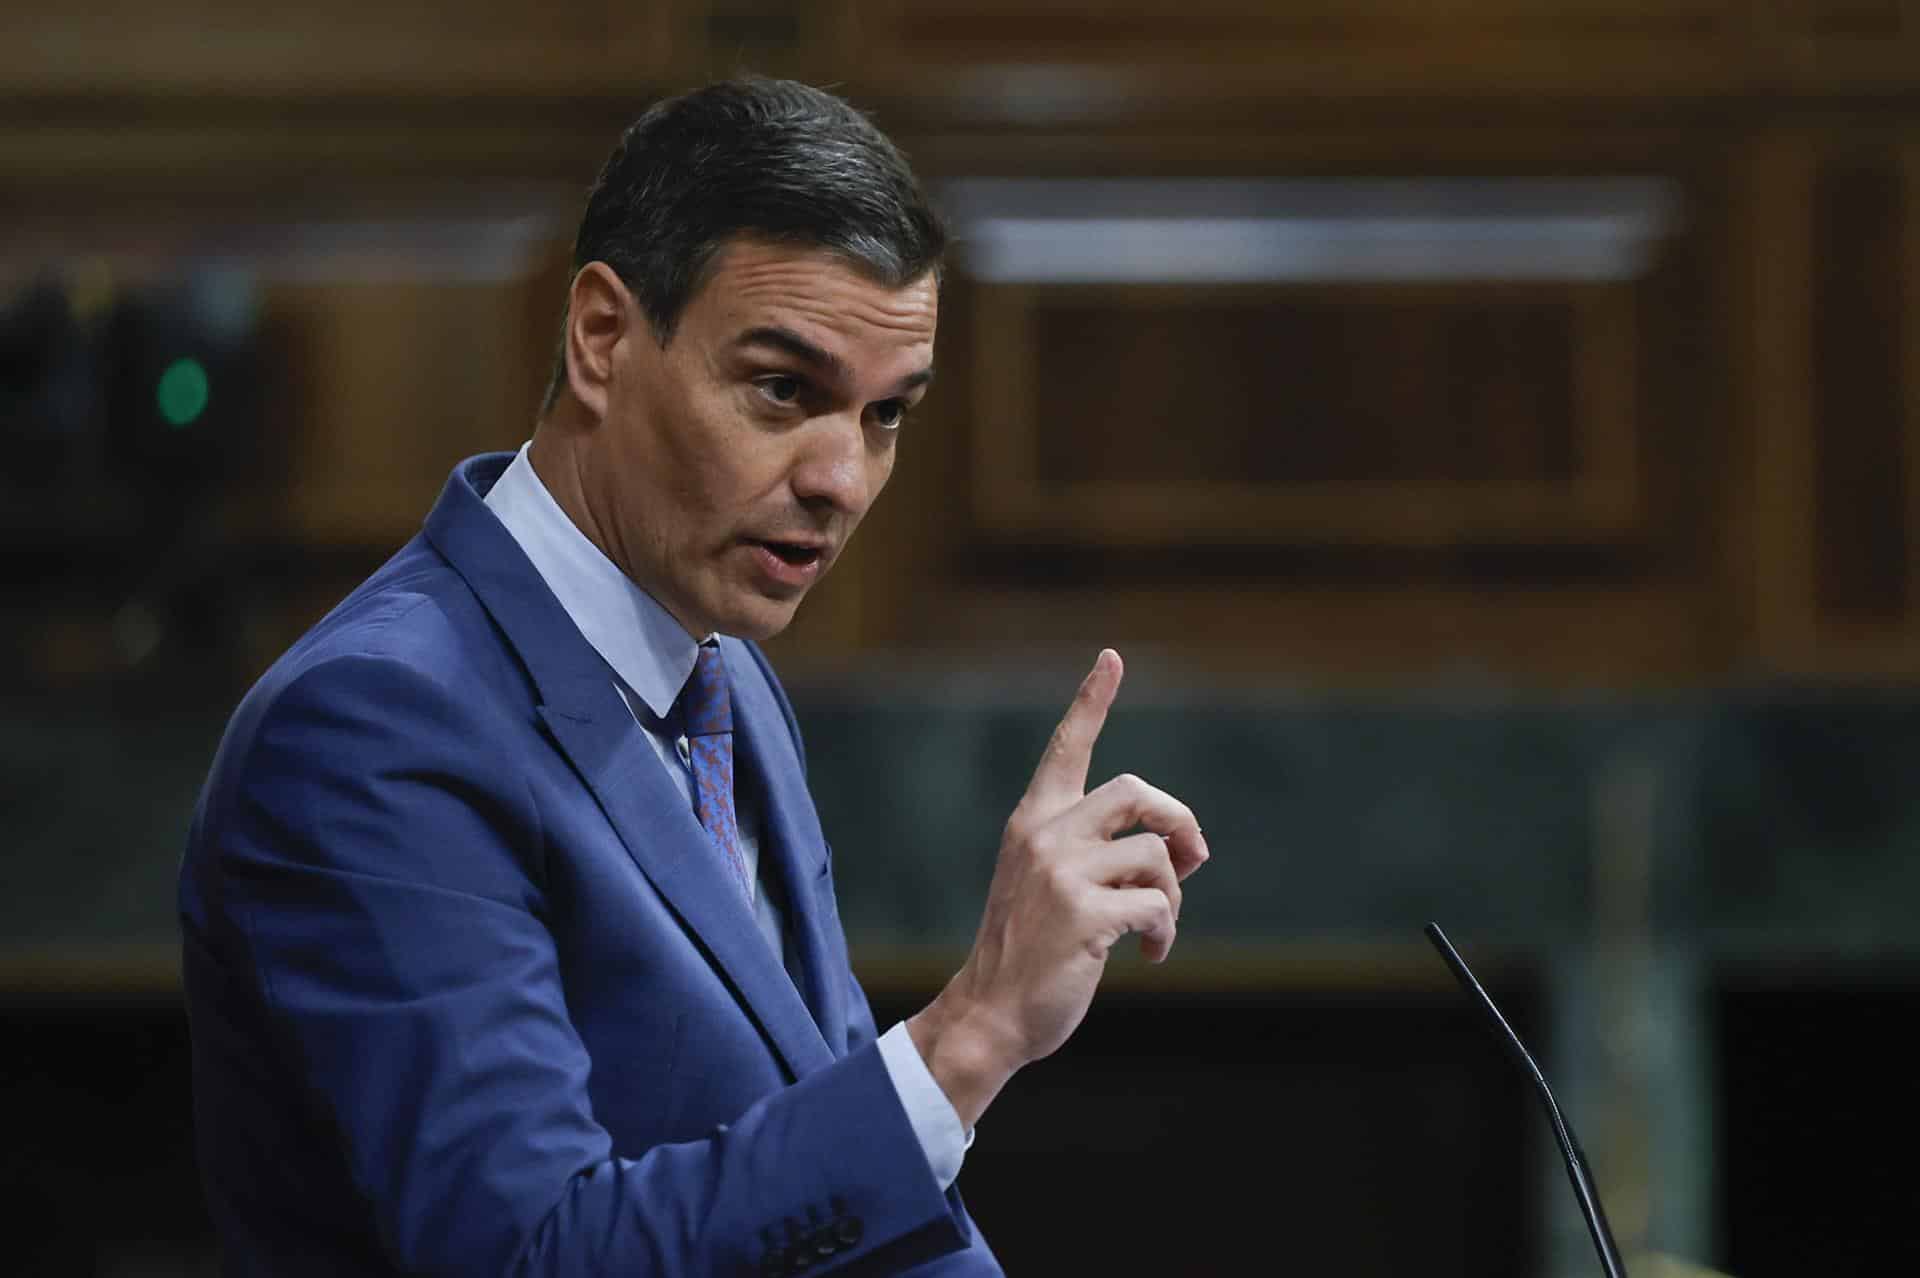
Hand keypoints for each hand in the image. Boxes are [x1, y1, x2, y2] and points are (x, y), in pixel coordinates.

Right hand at [907, 649, 1208, 1127]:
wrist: (990, 1014)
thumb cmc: (1029, 954)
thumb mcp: (1051, 887)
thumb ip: (1098, 855)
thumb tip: (1181, 851)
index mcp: (1033, 822)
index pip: (1067, 748)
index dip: (1092, 700)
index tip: (1111, 658)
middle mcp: (1044, 836)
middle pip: (1138, 793)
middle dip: (1181, 824)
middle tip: (1190, 865)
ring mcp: (1061, 873)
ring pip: (1157, 856)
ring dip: (1173, 897)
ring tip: (1156, 930)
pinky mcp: (1084, 914)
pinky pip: (1158, 905)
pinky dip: (1166, 932)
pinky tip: (1149, 955)